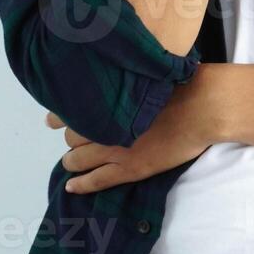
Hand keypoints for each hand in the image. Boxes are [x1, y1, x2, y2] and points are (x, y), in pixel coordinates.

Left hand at [45, 67, 222, 194]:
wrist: (202, 107)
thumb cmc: (179, 83)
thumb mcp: (144, 71)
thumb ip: (123, 77)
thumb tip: (112, 67)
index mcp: (107, 99)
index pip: (70, 110)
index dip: (59, 115)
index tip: (52, 117)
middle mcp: (105, 124)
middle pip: (72, 134)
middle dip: (70, 136)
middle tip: (72, 136)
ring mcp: (116, 149)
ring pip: (77, 158)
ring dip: (72, 159)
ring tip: (71, 160)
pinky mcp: (130, 168)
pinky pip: (97, 180)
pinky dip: (81, 184)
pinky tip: (71, 186)